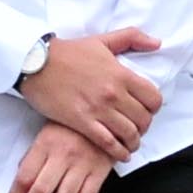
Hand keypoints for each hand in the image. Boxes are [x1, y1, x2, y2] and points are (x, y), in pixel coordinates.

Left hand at [1, 122, 114, 192]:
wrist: (105, 114)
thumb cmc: (70, 125)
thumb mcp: (46, 133)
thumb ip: (33, 158)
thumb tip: (20, 187)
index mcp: (45, 144)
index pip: (24, 178)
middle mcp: (63, 155)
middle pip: (40, 191)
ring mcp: (83, 164)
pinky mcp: (100, 171)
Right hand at [20, 28, 163, 158]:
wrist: (36, 63)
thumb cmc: (68, 52)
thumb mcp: (102, 40)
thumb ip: (132, 37)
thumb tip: (157, 43)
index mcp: (121, 74)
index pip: (153, 99)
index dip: (154, 107)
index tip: (147, 110)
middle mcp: (114, 94)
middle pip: (144, 119)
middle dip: (144, 126)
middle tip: (138, 127)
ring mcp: (98, 110)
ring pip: (129, 134)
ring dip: (133, 141)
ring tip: (131, 143)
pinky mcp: (82, 122)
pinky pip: (108, 143)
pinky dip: (118, 152)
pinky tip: (121, 154)